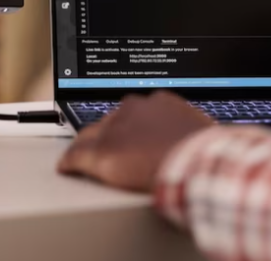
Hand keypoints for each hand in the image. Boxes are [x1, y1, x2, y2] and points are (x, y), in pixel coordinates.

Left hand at [57, 91, 213, 192]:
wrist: (194, 162)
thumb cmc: (204, 151)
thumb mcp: (200, 131)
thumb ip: (188, 130)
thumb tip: (194, 139)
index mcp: (159, 102)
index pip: (134, 112)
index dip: (129, 126)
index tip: (130, 136)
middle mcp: (132, 110)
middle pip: (109, 122)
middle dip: (108, 135)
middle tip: (110, 150)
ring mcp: (114, 130)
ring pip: (89, 136)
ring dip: (87, 147)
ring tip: (81, 158)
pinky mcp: (100, 152)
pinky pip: (75, 157)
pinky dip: (69, 163)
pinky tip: (66, 168)